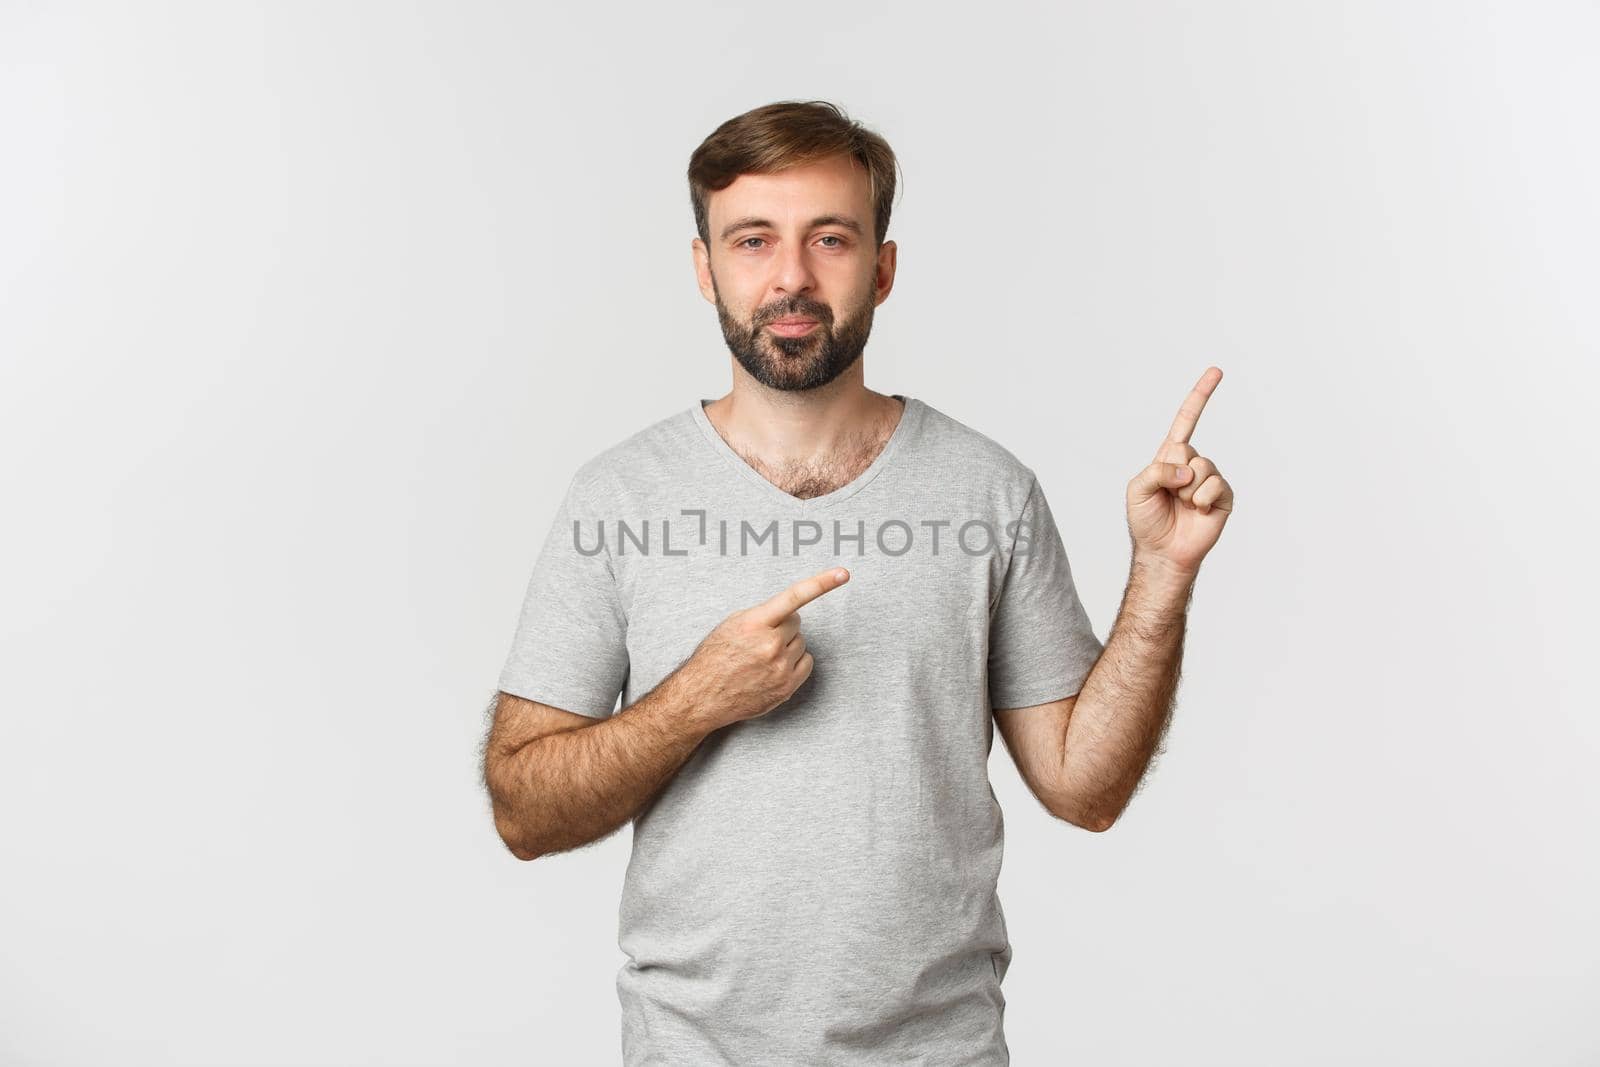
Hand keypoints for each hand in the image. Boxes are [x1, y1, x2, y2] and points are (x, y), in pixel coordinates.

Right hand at [680, 566, 849, 730]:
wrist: (702, 696)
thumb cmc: (714, 657)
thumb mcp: (731, 625)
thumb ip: (762, 615)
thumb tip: (787, 612)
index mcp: (754, 623)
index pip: (794, 597)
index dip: (821, 583)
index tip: (843, 573)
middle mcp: (770, 645)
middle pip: (797, 622)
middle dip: (782, 626)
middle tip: (761, 639)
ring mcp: (781, 667)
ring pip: (801, 643)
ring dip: (787, 645)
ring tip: (762, 657)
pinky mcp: (787, 686)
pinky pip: (807, 663)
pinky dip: (795, 663)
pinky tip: (774, 668)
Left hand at [1126, 366, 1234, 576]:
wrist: (1162, 552)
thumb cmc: (1147, 521)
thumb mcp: (1137, 489)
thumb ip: (1156, 471)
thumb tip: (1187, 469)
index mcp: (1171, 456)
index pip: (1187, 420)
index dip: (1200, 396)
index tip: (1217, 371)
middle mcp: (1192, 464)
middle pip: (1187, 449)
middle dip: (1173, 474)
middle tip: (1169, 495)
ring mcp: (1209, 480)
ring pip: (1203, 468)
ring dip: (1188, 490)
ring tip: (1183, 506)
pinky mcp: (1223, 497)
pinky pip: (1216, 485)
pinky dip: (1202, 499)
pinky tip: (1198, 511)